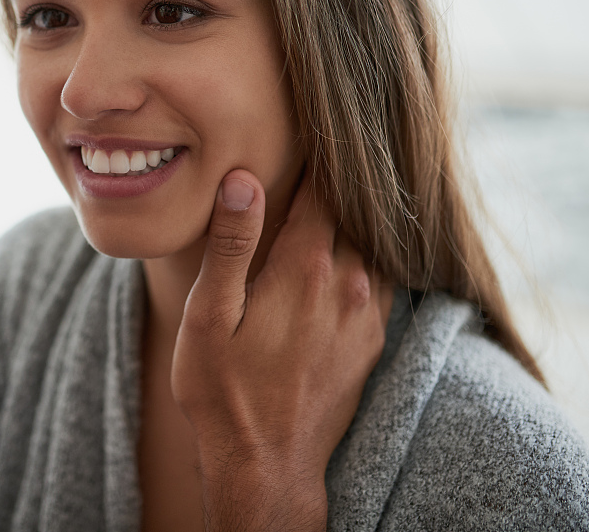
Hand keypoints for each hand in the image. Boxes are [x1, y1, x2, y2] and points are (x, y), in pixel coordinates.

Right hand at [171, 168, 392, 531]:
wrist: (266, 468)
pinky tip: (348, 246)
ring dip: (357, 214)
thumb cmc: (223, 392)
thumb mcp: (208, 316)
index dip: (320, 151)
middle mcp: (347, 283)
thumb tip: (244, 178)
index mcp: (305, 267)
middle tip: (327, 146)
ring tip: (338, 186)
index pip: (325, 186)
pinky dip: (367, 250)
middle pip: (354, 209)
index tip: (314, 120)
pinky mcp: (371, 339)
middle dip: (339, 177)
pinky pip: (380, 276)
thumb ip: (231, 244)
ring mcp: (365, 312)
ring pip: (373, 240)